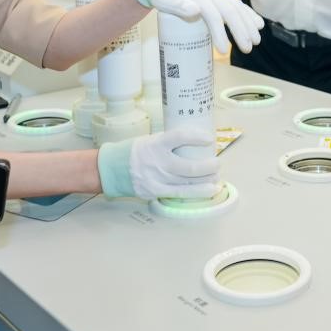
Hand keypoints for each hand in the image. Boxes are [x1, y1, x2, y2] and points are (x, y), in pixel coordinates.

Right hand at [98, 127, 220, 199]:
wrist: (113, 169)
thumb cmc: (135, 152)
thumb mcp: (151, 140)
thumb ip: (170, 142)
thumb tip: (195, 142)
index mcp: (155, 144)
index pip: (179, 137)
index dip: (197, 137)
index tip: (209, 138)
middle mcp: (157, 162)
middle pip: (189, 167)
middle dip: (208, 166)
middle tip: (217, 163)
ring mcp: (156, 179)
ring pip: (188, 182)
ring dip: (206, 180)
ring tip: (217, 177)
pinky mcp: (155, 191)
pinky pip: (180, 193)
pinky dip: (197, 192)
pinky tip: (208, 190)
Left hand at [132, 0, 263, 52]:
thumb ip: (177, 4)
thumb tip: (194, 10)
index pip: (213, 15)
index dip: (220, 32)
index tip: (224, 51)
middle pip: (230, 12)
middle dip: (241, 31)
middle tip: (248, 49)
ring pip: (238, 8)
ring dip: (249, 24)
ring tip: (257, 42)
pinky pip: (238, 5)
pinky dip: (249, 14)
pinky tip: (259, 25)